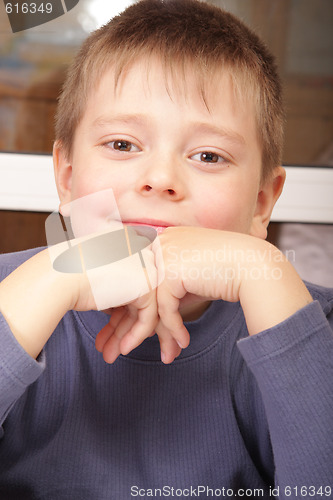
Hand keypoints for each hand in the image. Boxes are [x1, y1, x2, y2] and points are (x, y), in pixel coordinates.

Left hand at [153, 226, 312, 340]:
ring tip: (168, 353)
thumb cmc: (227, 273)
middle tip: (150, 347)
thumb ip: (170, 291)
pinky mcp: (170, 272)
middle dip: (145, 323)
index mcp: (164, 239)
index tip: (151, 330)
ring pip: (152, 302)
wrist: (254, 266)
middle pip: (145, 291)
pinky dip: (174, 328)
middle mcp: (160, 243)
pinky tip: (184, 342)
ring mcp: (163, 255)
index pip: (146, 277)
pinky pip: (165, 308)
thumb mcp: (192, 278)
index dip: (147, 307)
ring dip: (159, 332)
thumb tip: (151, 320)